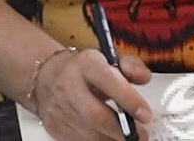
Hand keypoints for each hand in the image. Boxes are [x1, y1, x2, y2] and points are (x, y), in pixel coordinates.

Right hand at [33, 48, 153, 140]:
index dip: (129, 100)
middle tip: (139, 134)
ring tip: (126, 136)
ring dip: (112, 138)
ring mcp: (59, 107)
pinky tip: (108, 136)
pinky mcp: (54, 125)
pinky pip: (80, 140)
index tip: (146, 114)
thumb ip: (131, 66)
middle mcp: (69, 84)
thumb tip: (144, 77)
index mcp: (86, 63)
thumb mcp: (109, 59)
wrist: (47, 77)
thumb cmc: (84, 70)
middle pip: (95, 114)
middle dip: (121, 129)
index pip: (108, 81)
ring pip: (89, 132)